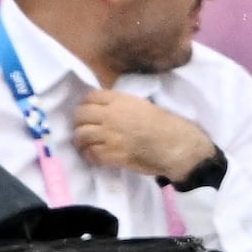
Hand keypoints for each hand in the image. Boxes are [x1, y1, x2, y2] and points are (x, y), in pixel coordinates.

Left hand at [65, 91, 222, 184]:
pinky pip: (91, 153)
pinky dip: (89, 154)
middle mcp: (110, 115)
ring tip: (84, 143)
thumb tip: (107, 108)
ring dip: (80, 140)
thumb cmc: (162, 123)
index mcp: (118, 100)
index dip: (85, 104)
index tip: (87, 112)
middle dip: (79, 122)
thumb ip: (121, 104)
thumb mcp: (140, 103)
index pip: (89, 97)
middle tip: (82, 128)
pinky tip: (93, 155)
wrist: (172, 143)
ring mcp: (109, 136)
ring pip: (81, 135)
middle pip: (81, 115)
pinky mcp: (111, 154)